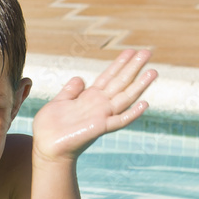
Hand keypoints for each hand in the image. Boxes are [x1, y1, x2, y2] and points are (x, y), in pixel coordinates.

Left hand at [32, 49, 156, 161]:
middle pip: (120, 83)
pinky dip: (132, 114)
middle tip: (147, 52)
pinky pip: (120, 121)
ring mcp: (101, 116)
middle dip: (133, 67)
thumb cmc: (49, 128)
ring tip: (153, 72)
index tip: (130, 51)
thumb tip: (80, 78)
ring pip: (125, 98)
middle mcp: (99, 105)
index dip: (119, 64)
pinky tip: (144, 104)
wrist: (45, 147)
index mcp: (89, 98)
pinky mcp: (100, 128)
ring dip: (139, 86)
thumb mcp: (58, 103)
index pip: (108, 77)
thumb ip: (70, 91)